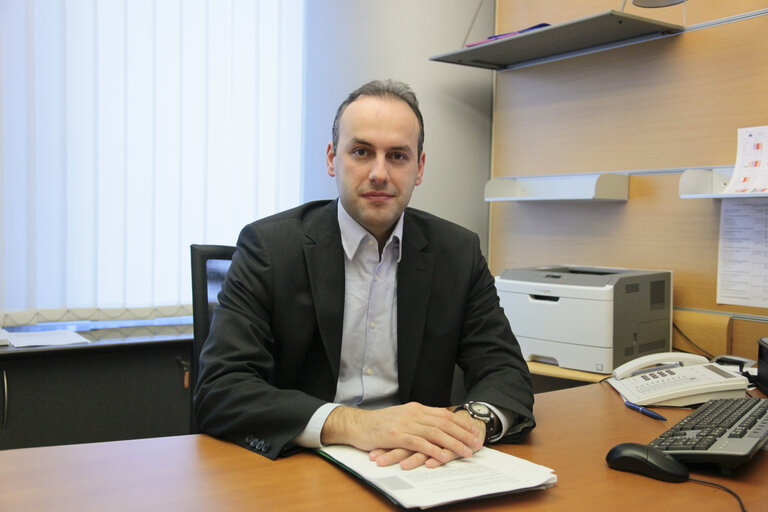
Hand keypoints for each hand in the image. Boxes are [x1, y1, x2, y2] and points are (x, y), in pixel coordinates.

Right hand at [368, 409, 485, 468]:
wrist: (358, 424)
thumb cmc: (379, 424)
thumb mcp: (402, 417)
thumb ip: (418, 419)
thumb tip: (435, 425)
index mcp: (416, 408)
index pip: (444, 414)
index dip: (460, 423)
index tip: (473, 431)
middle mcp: (413, 414)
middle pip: (444, 423)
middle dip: (462, 434)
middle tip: (476, 443)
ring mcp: (405, 423)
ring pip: (435, 433)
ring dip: (453, 443)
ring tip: (466, 452)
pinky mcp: (396, 435)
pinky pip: (419, 443)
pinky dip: (433, 450)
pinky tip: (443, 457)